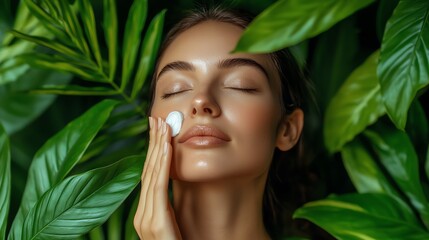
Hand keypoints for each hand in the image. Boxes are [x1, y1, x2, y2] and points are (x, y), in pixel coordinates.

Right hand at [134, 117, 181, 239]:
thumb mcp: (174, 225)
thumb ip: (170, 208)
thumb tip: (174, 189)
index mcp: (146, 214)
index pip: (149, 176)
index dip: (154, 152)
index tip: (159, 131)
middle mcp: (142, 214)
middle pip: (148, 170)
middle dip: (154, 143)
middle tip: (158, 118)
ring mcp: (146, 219)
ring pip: (152, 174)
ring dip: (158, 147)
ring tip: (163, 124)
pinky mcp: (155, 223)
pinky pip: (158, 186)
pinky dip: (162, 163)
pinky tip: (166, 146)